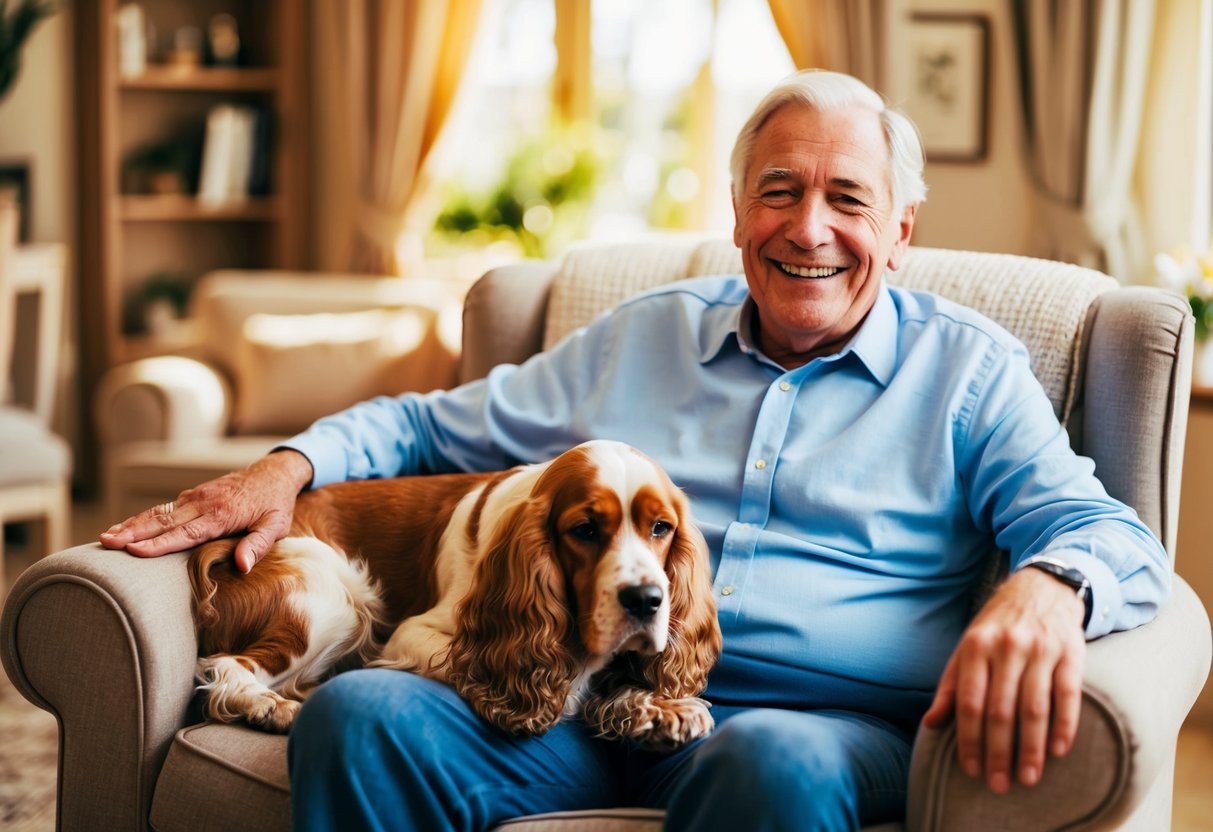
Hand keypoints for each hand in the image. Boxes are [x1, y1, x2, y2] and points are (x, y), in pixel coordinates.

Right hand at [99, 450, 313, 572]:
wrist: (273, 473)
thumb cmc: (275, 504)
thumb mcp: (276, 526)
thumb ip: (258, 545)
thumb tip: (242, 566)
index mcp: (222, 514)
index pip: (186, 532)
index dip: (159, 543)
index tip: (134, 550)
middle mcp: (203, 503)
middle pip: (163, 521)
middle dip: (133, 533)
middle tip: (106, 544)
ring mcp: (195, 498)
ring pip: (158, 512)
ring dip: (131, 525)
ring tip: (105, 538)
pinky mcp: (192, 496)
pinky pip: (162, 508)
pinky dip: (141, 518)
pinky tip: (123, 528)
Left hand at [921, 567, 1085, 793]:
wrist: (1041, 588)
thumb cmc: (997, 626)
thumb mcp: (967, 648)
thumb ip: (951, 687)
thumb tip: (930, 724)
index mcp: (975, 647)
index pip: (969, 703)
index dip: (969, 740)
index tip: (971, 770)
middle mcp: (1006, 647)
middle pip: (1001, 710)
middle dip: (999, 752)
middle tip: (1000, 785)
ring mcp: (1040, 649)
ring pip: (1034, 708)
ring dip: (1031, 748)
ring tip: (1028, 777)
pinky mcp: (1071, 652)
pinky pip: (1067, 695)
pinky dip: (1064, 726)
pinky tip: (1058, 751)